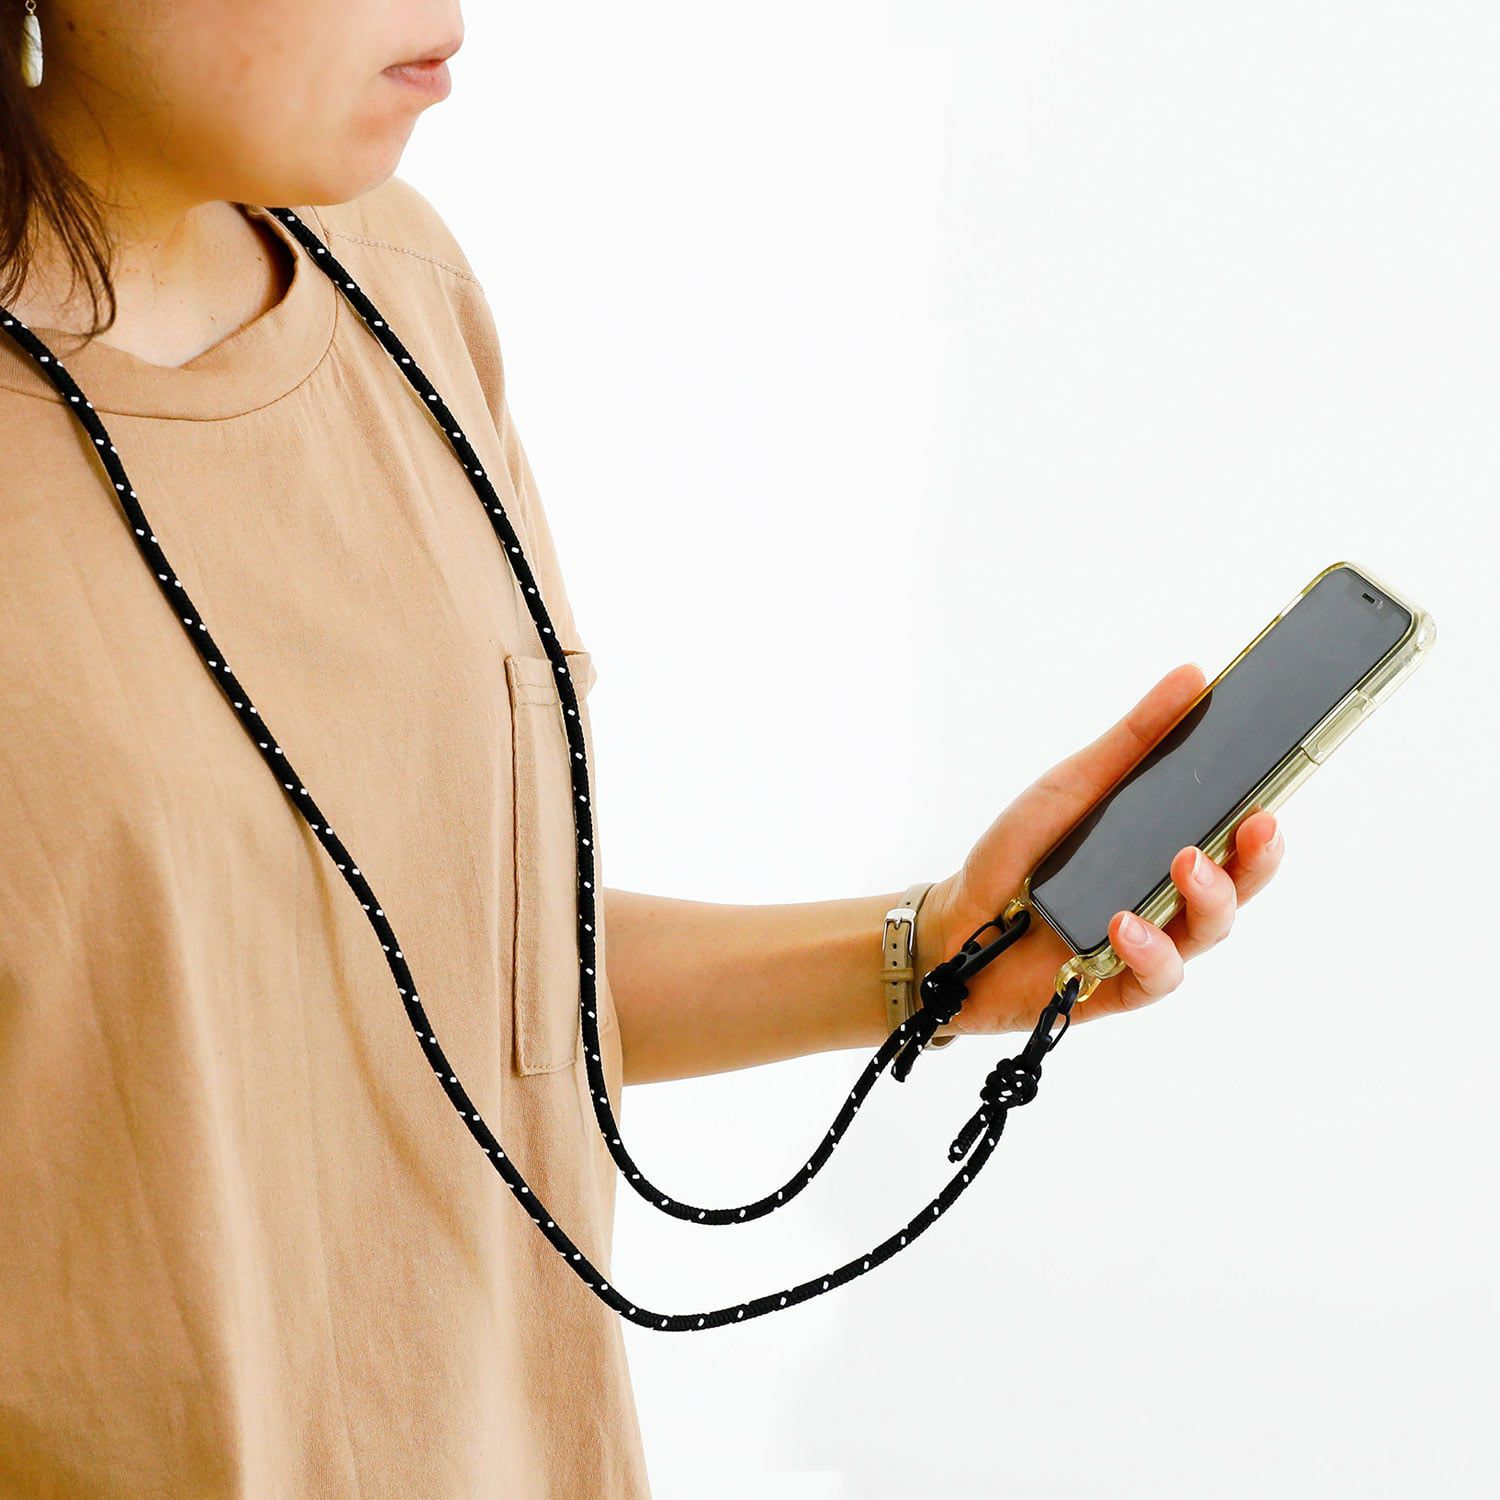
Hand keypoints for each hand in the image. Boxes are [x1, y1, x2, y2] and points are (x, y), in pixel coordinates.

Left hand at [917, 664, 1285, 1034]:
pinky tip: (1122, 925)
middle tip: (1257, 825)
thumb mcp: (1074, 784)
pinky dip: (1147, 950)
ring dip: (1207, 898)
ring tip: (1185, 865)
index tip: (1276, 789)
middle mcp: (1167, 899)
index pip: (1235, 836)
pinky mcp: (1117, 987)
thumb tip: (1192, 677)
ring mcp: (1147, 945)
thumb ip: (1135, 740)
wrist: (955, 922)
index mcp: (1165, 848)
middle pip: (1238, 885)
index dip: (1263, 818)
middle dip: (1256, 857)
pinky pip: (1156, 978)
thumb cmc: (1020, 853)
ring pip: (1208, 931)